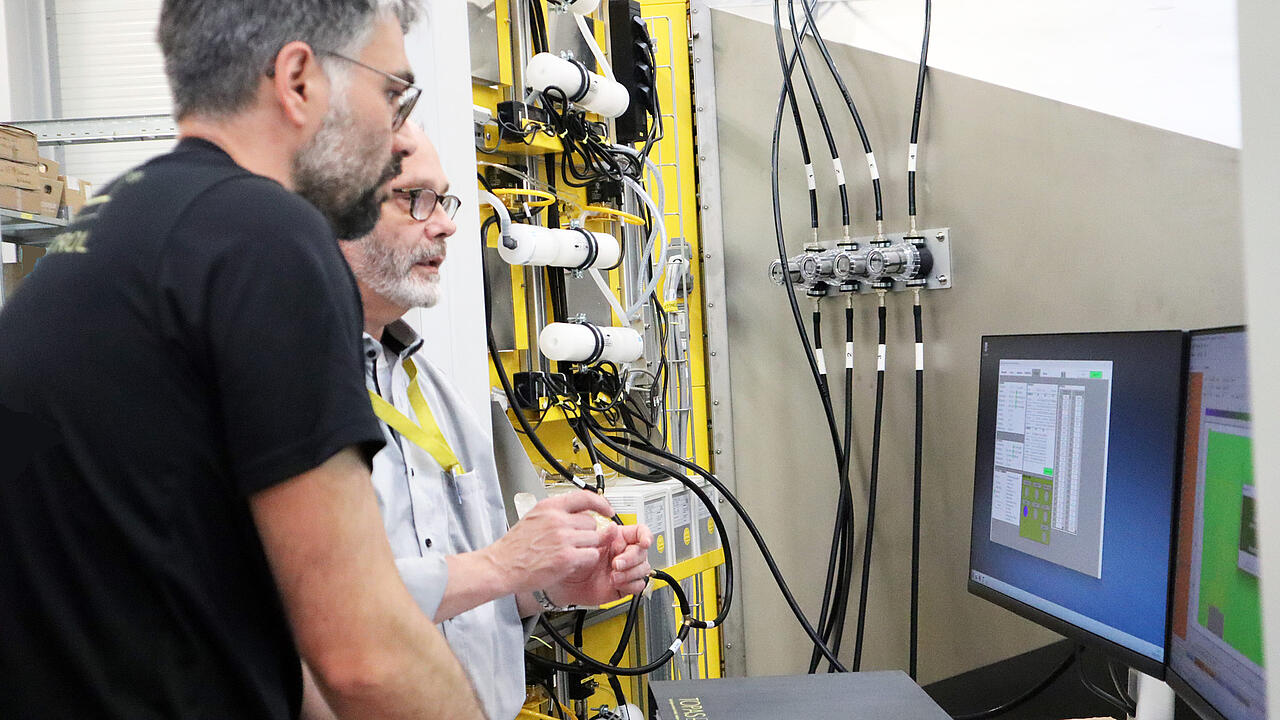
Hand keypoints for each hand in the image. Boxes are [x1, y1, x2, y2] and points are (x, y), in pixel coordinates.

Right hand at [483, 490, 614, 594]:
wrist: (500, 567)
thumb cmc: (513, 548)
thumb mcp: (533, 519)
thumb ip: (555, 515)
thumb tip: (579, 515)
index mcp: (549, 507)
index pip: (584, 497)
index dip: (601, 503)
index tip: (607, 509)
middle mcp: (557, 519)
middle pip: (591, 523)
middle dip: (587, 534)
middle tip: (575, 544)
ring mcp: (563, 538)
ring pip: (593, 539)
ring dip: (586, 548)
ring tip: (569, 554)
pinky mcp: (566, 557)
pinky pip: (591, 555)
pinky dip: (585, 560)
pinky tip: (571, 563)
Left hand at [545, 522, 652, 607]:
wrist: (567, 584)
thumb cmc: (574, 561)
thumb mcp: (587, 545)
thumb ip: (602, 536)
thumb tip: (613, 528)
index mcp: (619, 539)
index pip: (640, 533)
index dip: (646, 536)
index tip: (644, 542)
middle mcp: (625, 553)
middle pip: (643, 552)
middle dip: (632, 558)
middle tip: (616, 563)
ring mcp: (627, 570)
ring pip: (644, 568)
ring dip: (630, 573)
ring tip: (613, 576)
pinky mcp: (626, 585)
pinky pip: (639, 585)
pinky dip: (630, 584)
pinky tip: (617, 583)